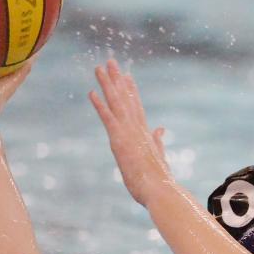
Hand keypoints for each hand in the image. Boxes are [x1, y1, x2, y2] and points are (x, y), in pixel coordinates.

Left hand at [89, 59, 171, 205]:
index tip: (126, 75)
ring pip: (117, 103)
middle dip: (118, 80)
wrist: (161, 191)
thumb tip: (160, 129)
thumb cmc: (159, 180)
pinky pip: (108, 119)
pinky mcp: (120, 141)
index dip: (131, 90)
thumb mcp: (158, 157)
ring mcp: (129, 134)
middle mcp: (137, 129)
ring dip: (108, 84)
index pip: (137, 107)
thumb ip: (158, 141)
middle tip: (111, 61)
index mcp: (145, 134)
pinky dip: (100, 105)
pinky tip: (92, 92)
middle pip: (126, 99)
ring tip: (100, 68)